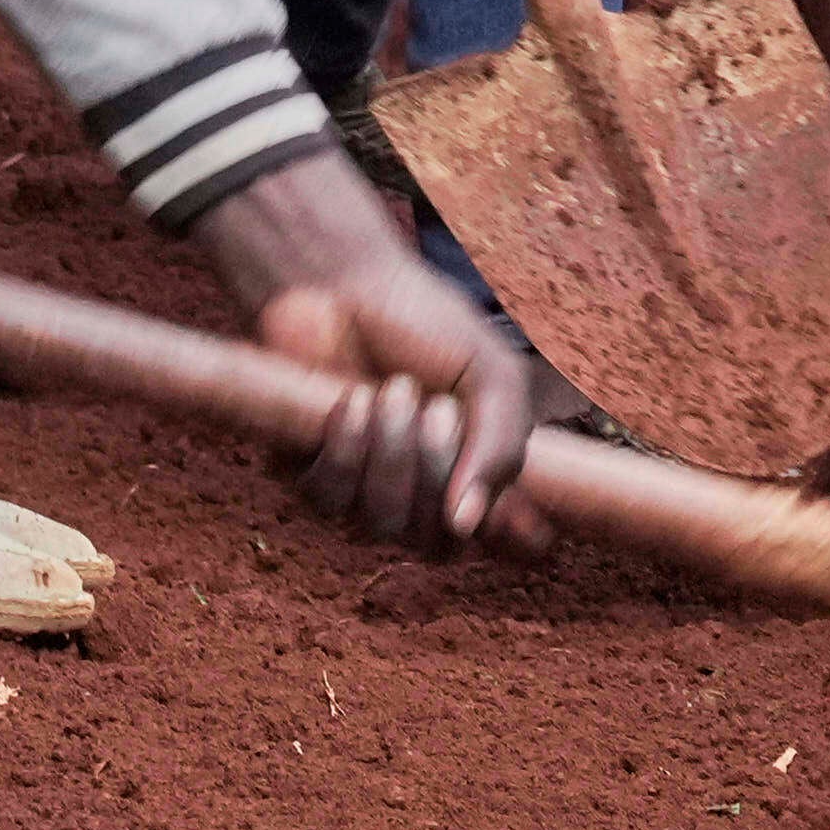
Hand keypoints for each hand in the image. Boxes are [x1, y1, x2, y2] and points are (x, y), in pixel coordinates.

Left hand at [193, 153, 540, 545]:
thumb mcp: (491, 374)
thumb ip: (500, 446)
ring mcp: (360, 491)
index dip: (513, 542)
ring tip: (392, 390)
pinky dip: (346, 447)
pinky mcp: (305, 475)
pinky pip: (328, 498)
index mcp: (471, 471)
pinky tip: (351, 399)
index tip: (524, 526)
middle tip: (437, 407)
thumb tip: (468, 526)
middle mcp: (418, 494)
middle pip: (434, 543)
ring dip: (391, 454)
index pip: (497, 540)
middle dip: (436, 471)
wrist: (347, 286)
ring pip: (381, 524)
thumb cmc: (425, 326)